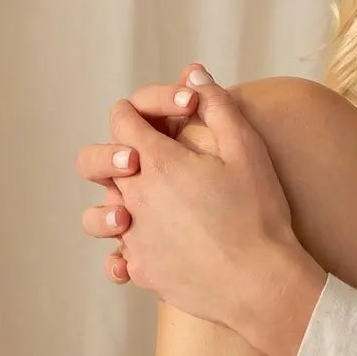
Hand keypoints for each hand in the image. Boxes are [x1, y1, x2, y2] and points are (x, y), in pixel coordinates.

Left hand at [108, 66, 305, 330]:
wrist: (260, 282)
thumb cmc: (258, 212)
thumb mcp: (247, 149)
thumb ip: (217, 105)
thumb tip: (194, 73)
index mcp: (158, 163)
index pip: (123, 118)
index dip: (146, 107)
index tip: (175, 115)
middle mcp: (134, 198)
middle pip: (96, 161)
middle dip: (117, 150)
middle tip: (150, 157)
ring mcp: (133, 238)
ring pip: (99, 213)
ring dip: (117, 201)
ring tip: (145, 206)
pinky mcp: (140, 270)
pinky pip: (117, 255)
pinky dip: (128, 247)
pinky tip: (153, 244)